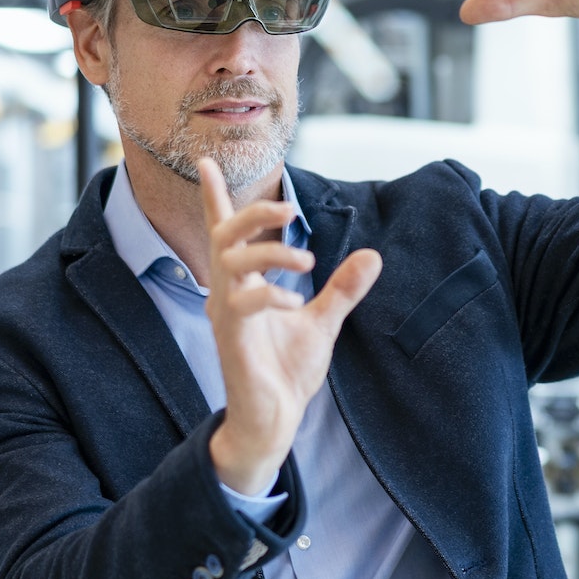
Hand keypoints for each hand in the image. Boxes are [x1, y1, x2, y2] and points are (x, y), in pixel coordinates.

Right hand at [198, 159, 382, 495]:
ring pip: (231, 261)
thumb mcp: (323, 321)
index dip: (216, 197)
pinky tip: (295, 301)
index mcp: (243, 283)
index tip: (205, 160)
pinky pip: (241, 302)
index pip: (226, 232)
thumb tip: (372, 255)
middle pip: (225, 233)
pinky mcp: (231, 337)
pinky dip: (270, 293)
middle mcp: (227, 292)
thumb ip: (343, 288)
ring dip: (271, 251)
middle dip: (253, 211)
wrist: (274, 419)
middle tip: (289, 207)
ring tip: (308, 262)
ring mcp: (226, 314)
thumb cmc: (286, 371)